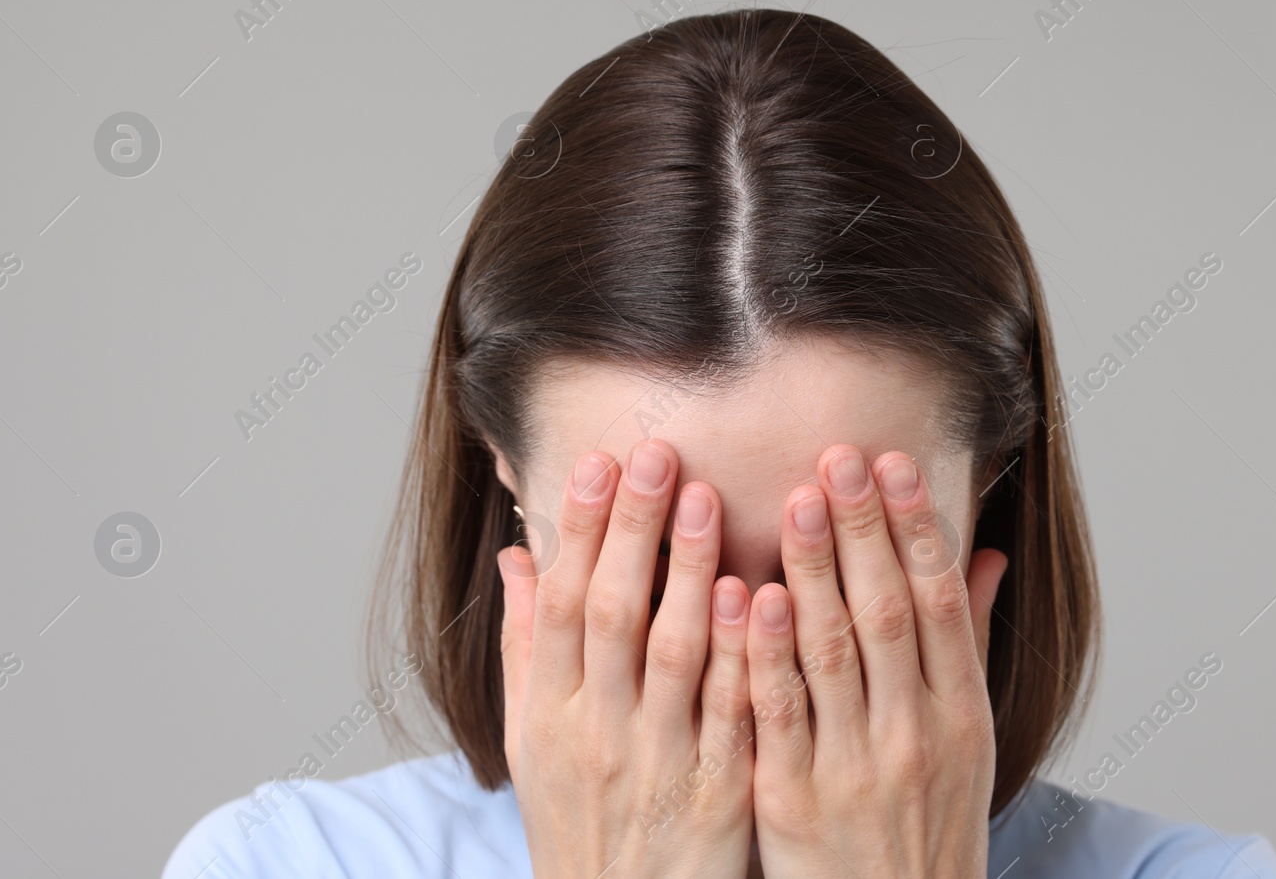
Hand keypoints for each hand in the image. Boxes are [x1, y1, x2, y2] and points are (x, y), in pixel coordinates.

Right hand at [498, 439, 755, 878]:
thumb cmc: (580, 822)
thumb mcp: (533, 744)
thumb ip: (527, 649)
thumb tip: (517, 559)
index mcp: (551, 717)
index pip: (561, 605)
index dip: (579, 530)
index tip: (599, 461)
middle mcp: (600, 734)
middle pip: (614, 615)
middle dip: (634, 529)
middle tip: (658, 452)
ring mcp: (661, 764)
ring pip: (676, 655)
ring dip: (692, 572)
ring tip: (709, 498)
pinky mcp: (719, 795)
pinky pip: (733, 713)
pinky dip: (744, 652)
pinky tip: (758, 593)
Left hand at [746, 444, 1006, 878]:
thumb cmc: (927, 829)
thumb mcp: (968, 744)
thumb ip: (966, 646)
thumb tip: (987, 557)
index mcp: (959, 716)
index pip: (938, 603)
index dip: (916, 529)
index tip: (892, 463)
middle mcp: (914, 735)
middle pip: (888, 614)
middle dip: (863, 531)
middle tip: (838, 457)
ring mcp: (854, 767)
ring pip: (833, 654)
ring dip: (816, 572)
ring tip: (798, 501)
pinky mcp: (794, 800)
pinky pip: (777, 715)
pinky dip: (765, 653)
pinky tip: (751, 595)